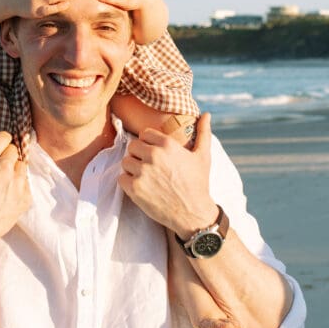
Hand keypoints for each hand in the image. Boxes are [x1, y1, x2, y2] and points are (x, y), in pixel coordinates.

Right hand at [0, 129, 30, 246]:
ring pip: (22, 167)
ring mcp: (17, 184)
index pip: (5, 137)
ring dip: (14, 171)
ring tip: (2, 181)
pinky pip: (27, 185)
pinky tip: (6, 195)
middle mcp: (5, 168)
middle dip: (6, 156)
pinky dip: (19, 187)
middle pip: (14, 151)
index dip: (1, 140)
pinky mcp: (25, 199)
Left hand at [118, 112, 217, 235]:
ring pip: (126, 162)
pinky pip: (121, 178)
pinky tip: (141, 187)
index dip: (148, 144)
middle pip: (132, 147)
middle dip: (139, 156)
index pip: (144, 134)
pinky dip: (128, 183)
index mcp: (168, 144)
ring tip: (146, 178)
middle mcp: (154, 155)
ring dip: (133, 169)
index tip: (154, 154)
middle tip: (149, 167)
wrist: (193, 213)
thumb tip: (206, 114)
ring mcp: (143, 172)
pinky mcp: (134, 188)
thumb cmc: (198, 183)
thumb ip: (203, 133)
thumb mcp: (203, 156)